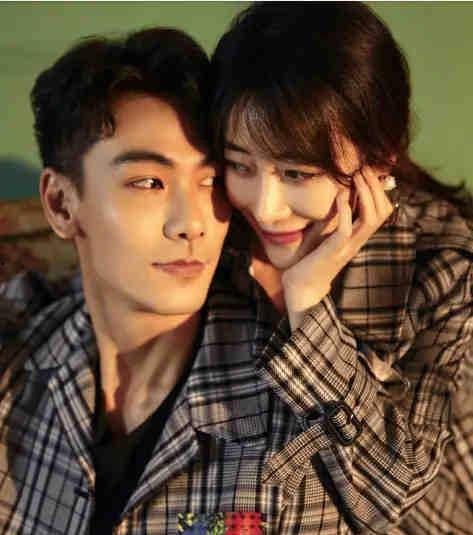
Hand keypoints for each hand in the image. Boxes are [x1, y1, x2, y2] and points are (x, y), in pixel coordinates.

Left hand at [282, 167, 393, 329]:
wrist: (302, 286)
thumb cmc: (312, 259)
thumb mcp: (327, 233)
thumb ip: (337, 217)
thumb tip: (342, 193)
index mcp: (358, 236)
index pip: (382, 211)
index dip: (379, 190)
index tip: (369, 171)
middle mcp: (358, 240)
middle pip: (382, 212)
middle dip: (376, 188)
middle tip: (364, 168)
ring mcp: (347, 246)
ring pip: (371, 219)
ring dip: (366, 195)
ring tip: (356, 177)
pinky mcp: (333, 251)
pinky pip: (346, 230)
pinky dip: (346, 212)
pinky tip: (340, 196)